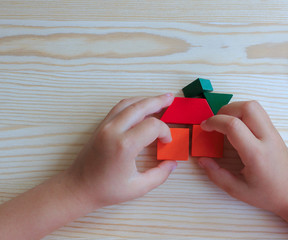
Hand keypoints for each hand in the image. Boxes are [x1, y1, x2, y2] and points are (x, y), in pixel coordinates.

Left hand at [66, 93, 176, 208]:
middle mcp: (114, 131)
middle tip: (170, 98)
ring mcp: (105, 126)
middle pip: (140, 106)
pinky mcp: (100, 126)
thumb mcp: (138, 188)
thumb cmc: (106, 190)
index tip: (166, 142)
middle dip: (158, 101)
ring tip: (159, 99)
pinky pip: (119, 108)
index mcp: (125, 146)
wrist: (78, 187)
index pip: (152, 126)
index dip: (165, 131)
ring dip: (145, 99)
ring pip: (128, 103)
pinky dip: (133, 104)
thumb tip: (172, 163)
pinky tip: (142, 106)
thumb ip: (160, 174)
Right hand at [198, 101, 287, 213]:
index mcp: (256, 154)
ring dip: (235, 109)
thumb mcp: (238, 191)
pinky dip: (243, 113)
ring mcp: (273, 133)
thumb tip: (202, 159)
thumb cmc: (269, 194)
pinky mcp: (275, 131)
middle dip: (225, 110)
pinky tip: (237, 128)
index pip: (234, 125)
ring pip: (254, 106)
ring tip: (225, 124)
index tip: (205, 128)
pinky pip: (258, 113)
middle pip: (247, 107)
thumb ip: (217, 175)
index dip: (214, 122)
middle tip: (215, 123)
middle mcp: (267, 138)